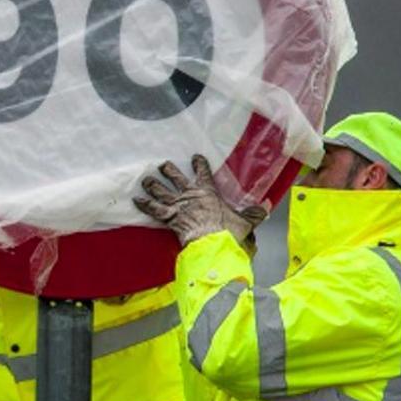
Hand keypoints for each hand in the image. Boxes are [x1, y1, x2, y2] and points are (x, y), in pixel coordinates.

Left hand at [133, 154, 268, 248]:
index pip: (203, 173)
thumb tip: (265, 208)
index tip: (195, 157)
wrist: (214, 243)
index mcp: (209, 192)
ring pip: (162, 191)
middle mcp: (191, 196)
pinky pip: (154, 209)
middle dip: (169, 170)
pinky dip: (144, 204)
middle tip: (162, 164)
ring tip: (145, 180)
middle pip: (177, 179)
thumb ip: (254, 214)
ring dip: (153, 185)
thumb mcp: (246, 221)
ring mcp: (178, 206)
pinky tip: (135, 199)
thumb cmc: (230, 232)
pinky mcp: (169, 219)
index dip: (199, 164)